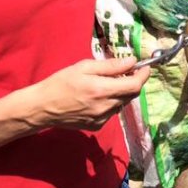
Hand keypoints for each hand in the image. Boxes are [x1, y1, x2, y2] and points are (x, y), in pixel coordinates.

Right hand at [25, 57, 149, 130]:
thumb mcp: (84, 67)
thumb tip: (132, 61)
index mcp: (102, 90)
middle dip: (133, 82)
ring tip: (105, 83)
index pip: (135, 85)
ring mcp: (102, 119)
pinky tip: (96, 97)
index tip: (144, 66)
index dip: (143, 75)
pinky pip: (112, 111)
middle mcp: (106, 107)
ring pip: (122, 103)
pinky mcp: (97, 126)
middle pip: (132, 95)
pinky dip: (111, 102)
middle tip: (125, 71)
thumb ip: (111, 66)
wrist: (42, 108)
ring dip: (121, 92)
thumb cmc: (61, 82)